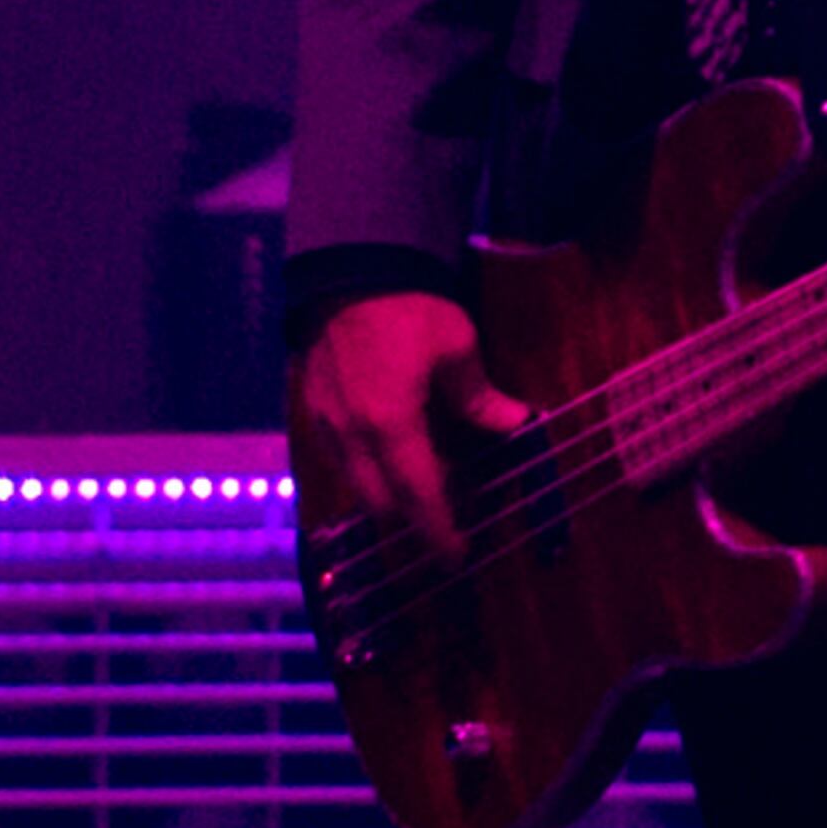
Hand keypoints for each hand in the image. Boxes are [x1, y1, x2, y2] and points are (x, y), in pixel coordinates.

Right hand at [292, 292, 533, 563]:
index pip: (417, 494)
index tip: (456, 558)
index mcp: (389, 424)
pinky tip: (387, 461)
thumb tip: (513, 424)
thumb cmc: (408, 306)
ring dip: (385, 499)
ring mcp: (325, 421)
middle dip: (410, 522)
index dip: (438, 530)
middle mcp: (350, 434)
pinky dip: (363, 472)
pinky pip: (337, 458)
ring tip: (419, 496)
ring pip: (354, 484)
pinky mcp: (313, 406)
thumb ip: (479, 396)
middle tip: (443, 529)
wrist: (349, 270)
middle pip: (379, 502)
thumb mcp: (456, 348)